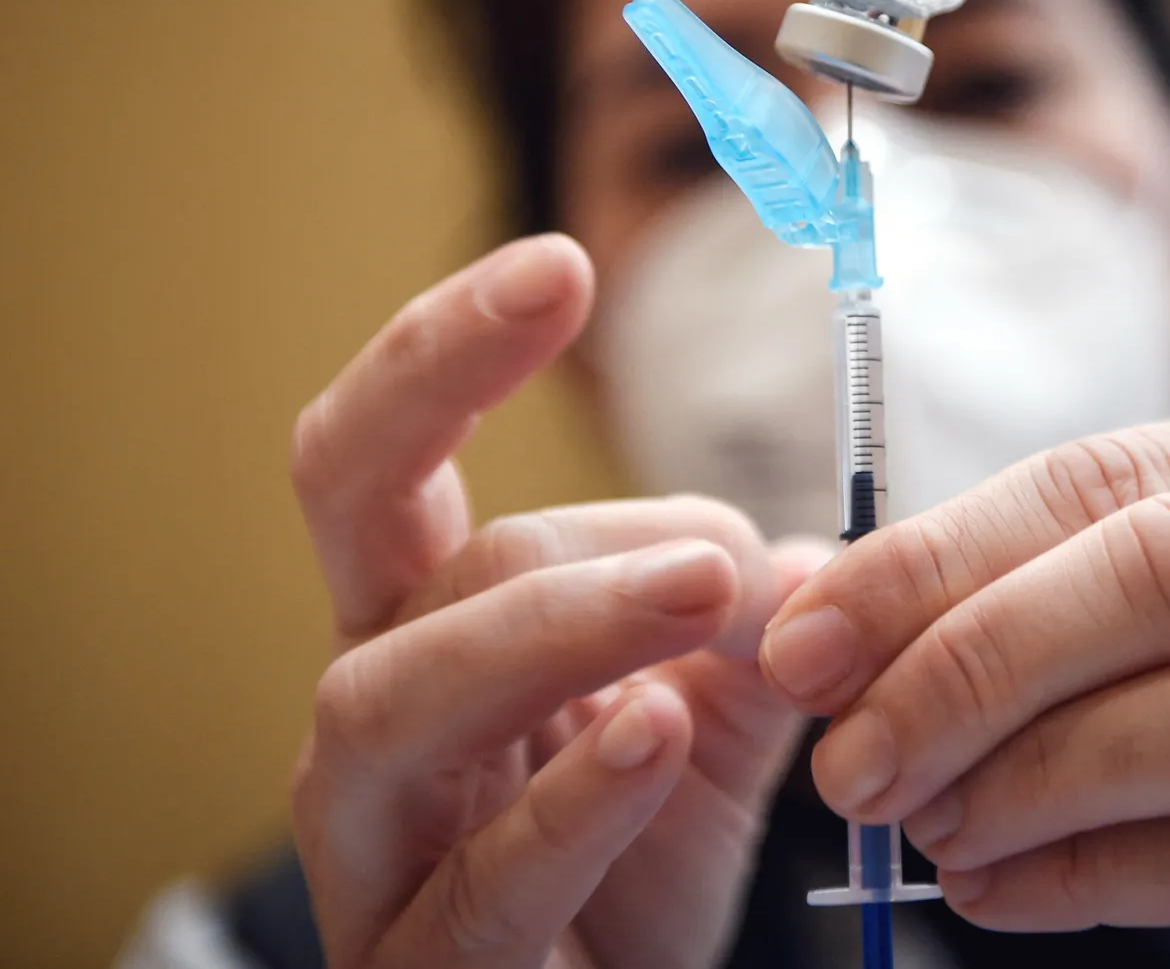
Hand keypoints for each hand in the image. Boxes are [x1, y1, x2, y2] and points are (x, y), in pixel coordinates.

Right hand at [288, 235, 822, 968]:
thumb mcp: (706, 732)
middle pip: (366, 539)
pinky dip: (573, 799)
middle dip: (524, 480)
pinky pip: (474, 882)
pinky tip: (663, 736)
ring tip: (703, 600)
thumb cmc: (629, 875)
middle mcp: (376, 712)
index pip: (383, 459)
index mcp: (433, 627)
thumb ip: (751, 634)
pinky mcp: (416, 967)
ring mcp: (375, 845)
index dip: (445, 352)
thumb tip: (803, 550)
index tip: (558, 270)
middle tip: (702, 514)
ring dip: (557, 624)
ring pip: (393, 697)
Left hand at [759, 415, 1169, 968]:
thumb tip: (805, 604)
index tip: (803, 642)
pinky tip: (1004, 892)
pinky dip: (1097, 874)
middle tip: (850, 761)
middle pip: (1169, 567)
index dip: (938, 554)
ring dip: (1035, 776)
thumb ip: (1040, 598)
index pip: (1110, 473)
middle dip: (974, 663)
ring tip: (926, 831)